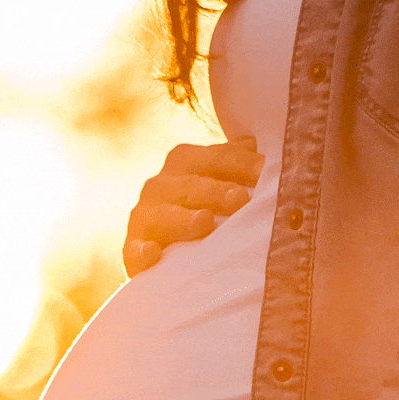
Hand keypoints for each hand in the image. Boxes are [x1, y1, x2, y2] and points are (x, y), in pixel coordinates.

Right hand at [125, 137, 264, 276]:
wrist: (165, 245)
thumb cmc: (204, 205)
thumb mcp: (220, 179)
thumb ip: (238, 161)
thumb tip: (264, 145)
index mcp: (185, 161)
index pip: (218, 158)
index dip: (242, 164)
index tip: (266, 172)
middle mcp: (161, 184)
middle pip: (192, 186)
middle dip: (216, 192)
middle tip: (241, 199)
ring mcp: (144, 216)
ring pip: (163, 215)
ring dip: (184, 219)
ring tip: (205, 222)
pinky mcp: (132, 249)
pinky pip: (134, 250)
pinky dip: (141, 252)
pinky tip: (153, 254)